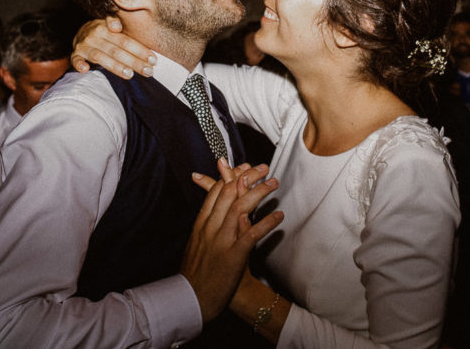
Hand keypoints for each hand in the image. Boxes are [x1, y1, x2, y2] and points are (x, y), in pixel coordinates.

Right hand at [71, 17, 155, 78]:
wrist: (82, 32)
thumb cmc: (105, 32)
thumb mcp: (113, 25)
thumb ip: (122, 26)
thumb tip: (118, 27)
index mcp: (106, 27)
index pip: (125, 41)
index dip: (139, 50)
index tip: (153, 59)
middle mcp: (94, 36)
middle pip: (116, 50)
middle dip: (134, 62)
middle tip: (148, 71)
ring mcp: (84, 46)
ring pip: (100, 57)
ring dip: (115, 66)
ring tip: (130, 74)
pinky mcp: (76, 54)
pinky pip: (75, 60)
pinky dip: (79, 64)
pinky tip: (86, 70)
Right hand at [181, 162, 283, 322]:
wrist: (190, 300)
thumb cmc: (195, 274)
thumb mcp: (196, 244)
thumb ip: (206, 226)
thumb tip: (217, 212)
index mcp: (201, 224)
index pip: (216, 192)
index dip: (232, 176)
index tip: (245, 167)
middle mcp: (210, 228)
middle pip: (230, 193)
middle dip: (248, 177)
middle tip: (264, 168)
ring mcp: (221, 241)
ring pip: (240, 208)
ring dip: (259, 193)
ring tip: (274, 184)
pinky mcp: (233, 256)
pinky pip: (252, 235)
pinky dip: (266, 223)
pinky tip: (279, 216)